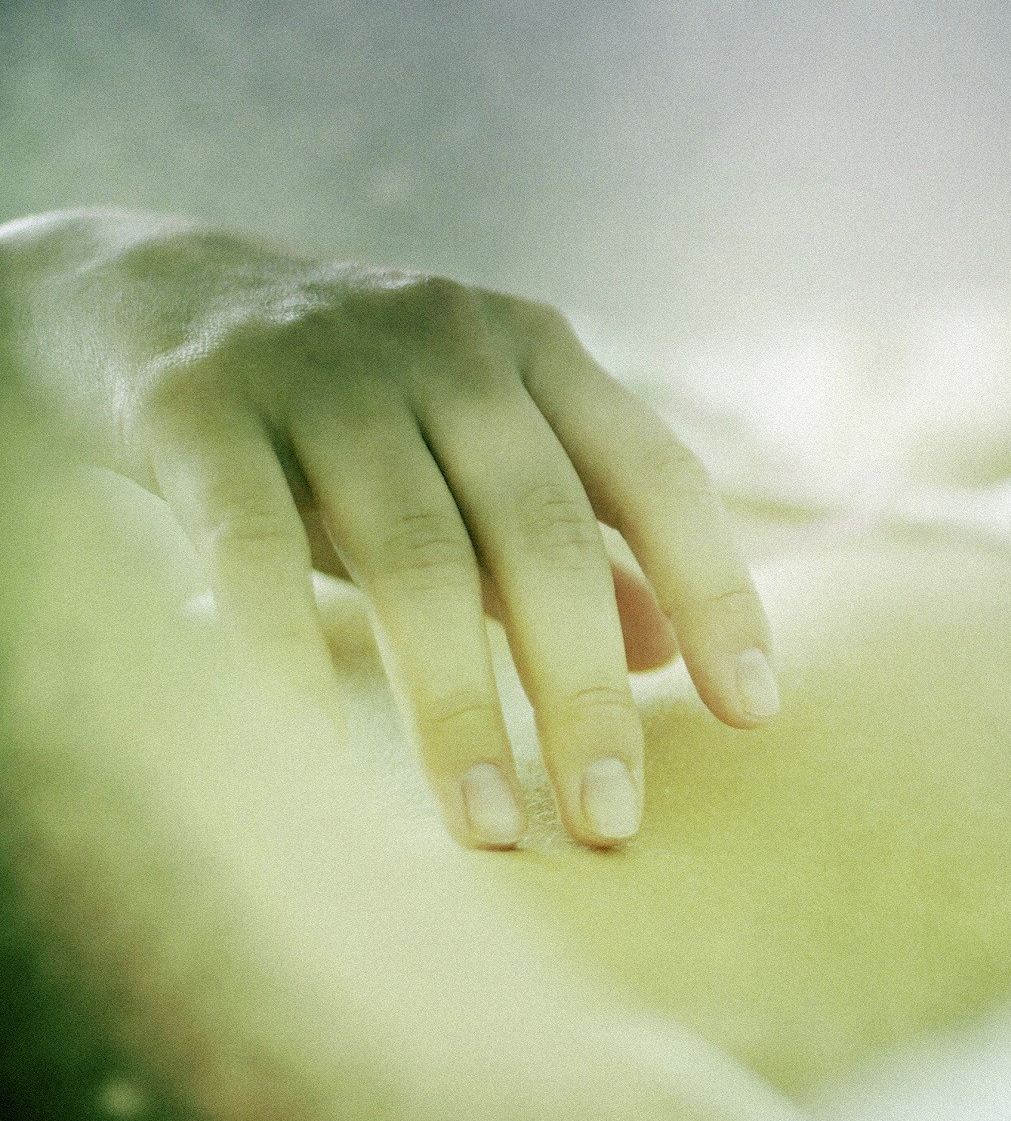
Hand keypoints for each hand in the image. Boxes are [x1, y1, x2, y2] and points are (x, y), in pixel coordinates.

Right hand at [1, 211, 779, 848]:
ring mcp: (324, 367)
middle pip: (545, 535)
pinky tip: (316, 767)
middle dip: (585, 692)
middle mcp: (451, 347)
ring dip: (457, 707)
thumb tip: (672, 654)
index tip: (754, 715)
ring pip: (417, 556)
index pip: (660, 477)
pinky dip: (289, 660)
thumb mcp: (475, 458)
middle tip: (611, 823)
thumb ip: (577, 543)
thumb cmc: (350, 411)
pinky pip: (256, 548)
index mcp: (540, 353)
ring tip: (487, 829)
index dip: (717, 593)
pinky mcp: (200, 404)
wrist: (145, 291)